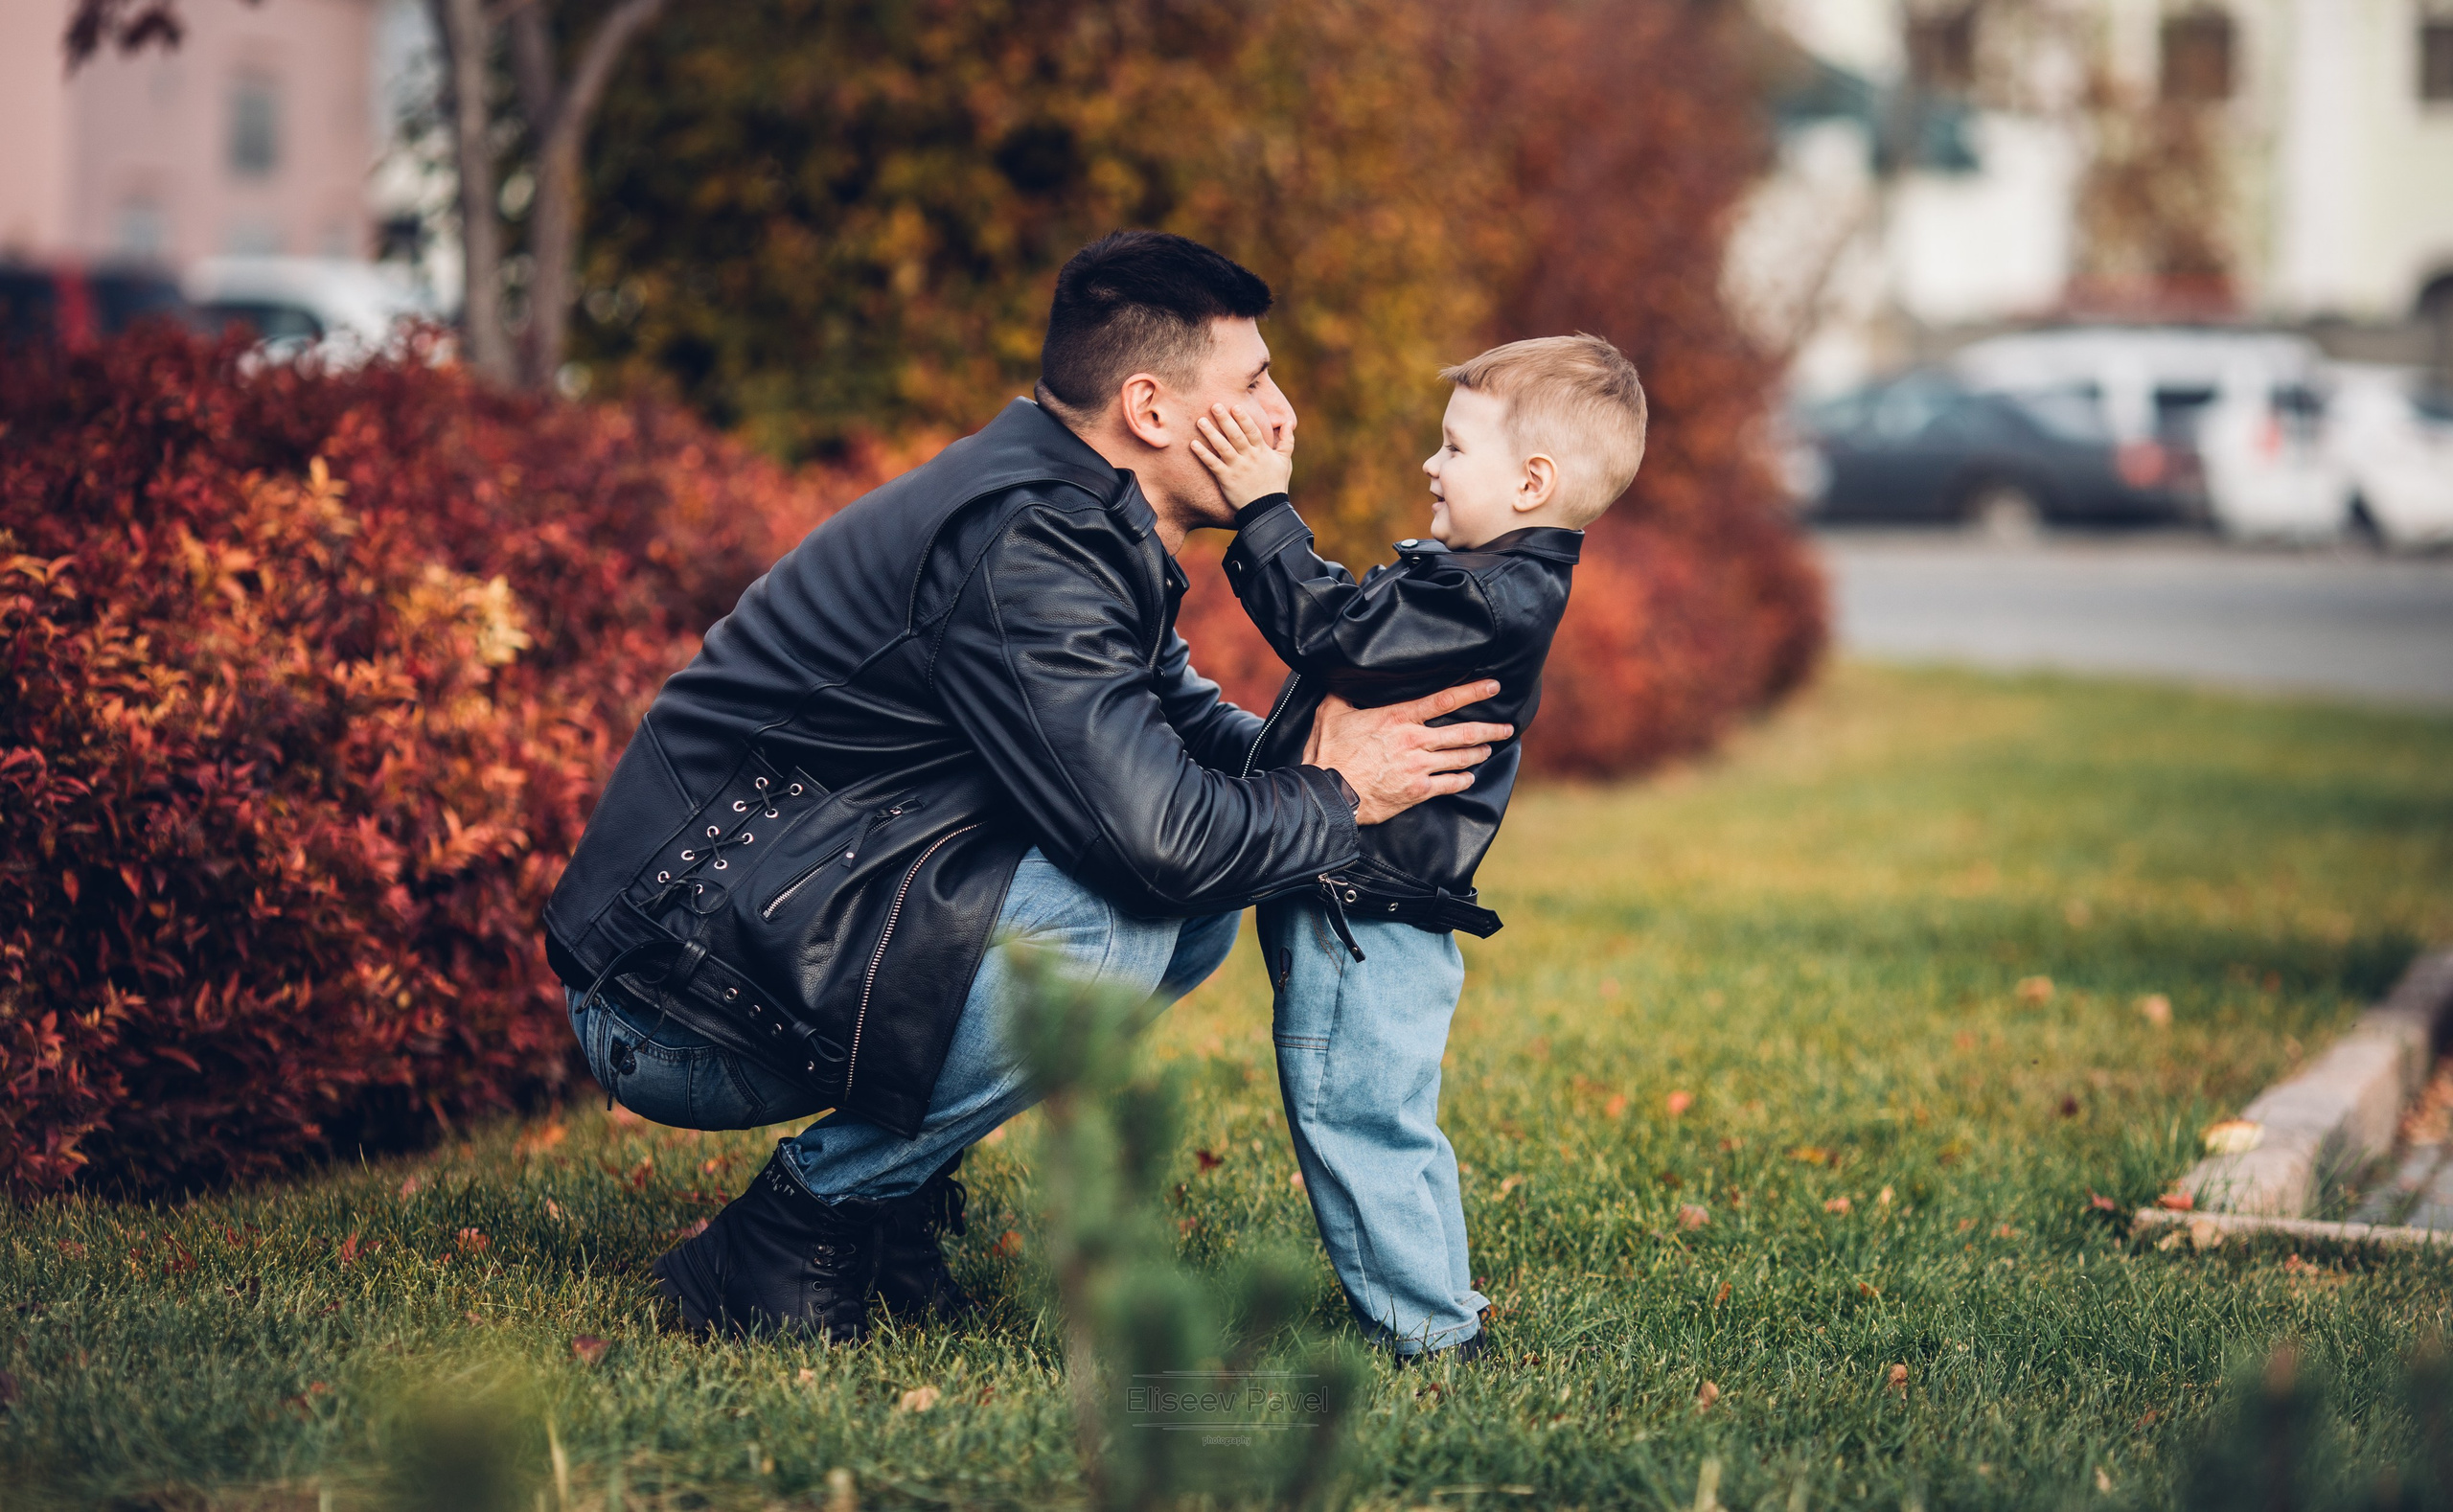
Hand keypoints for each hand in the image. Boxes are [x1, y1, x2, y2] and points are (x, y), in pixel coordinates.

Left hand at [1190, 402, 1294, 508]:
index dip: (1244, 418)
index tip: (1235, 406)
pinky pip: (1213, 464)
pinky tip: (1193, 444)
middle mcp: (1249, 457)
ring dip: (1211, 433)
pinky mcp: (1226, 479)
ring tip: (1200, 421)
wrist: (1267, 509)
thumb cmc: (1276, 484)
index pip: (1252, 431)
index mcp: (1262, 451)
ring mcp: (1237, 468)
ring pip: (1222, 447)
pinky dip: (1203, 454)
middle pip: (1235, 435)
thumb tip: (1288, 422)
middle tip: (1214, 405)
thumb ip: (1286, 441)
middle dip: (1225, 420)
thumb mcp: (1285, 461)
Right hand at [1307, 682, 1511, 824]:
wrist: (1329, 794)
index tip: (1493, 687)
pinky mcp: (1416, 791)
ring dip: (1478, 753)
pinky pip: (1448, 785)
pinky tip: (1469, 777)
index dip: (1472, 692)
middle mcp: (1414, 741)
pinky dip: (1462, 780)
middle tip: (1507, 726)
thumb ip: (1344, 695)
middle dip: (1490, 728)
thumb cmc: (1328, 753)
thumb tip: (1344, 679)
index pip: (1444, 700)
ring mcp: (1418, 767)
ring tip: (1489, 748)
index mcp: (1398, 718)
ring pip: (1460, 758)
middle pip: (1463, 732)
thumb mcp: (1332, 713)